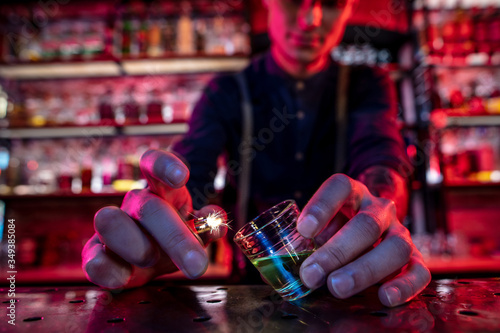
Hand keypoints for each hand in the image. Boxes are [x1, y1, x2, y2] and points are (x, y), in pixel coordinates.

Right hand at [82, 149, 226, 288]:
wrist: (145, 263)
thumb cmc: (171, 239)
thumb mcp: (195, 231)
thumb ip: (208, 226)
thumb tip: (216, 226)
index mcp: (160, 191)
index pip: (154, 165)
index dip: (165, 165)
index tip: (182, 177)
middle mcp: (134, 204)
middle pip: (148, 207)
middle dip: (175, 238)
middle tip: (197, 264)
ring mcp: (111, 228)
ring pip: (110, 222)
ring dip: (136, 246)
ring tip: (152, 261)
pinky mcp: (94, 254)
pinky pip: (93, 259)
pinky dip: (108, 270)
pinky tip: (124, 277)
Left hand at [297, 174, 429, 306]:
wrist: (373, 228)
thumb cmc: (338, 227)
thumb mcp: (322, 223)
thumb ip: (310, 237)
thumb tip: (296, 260)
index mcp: (353, 193)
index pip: (339, 187)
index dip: (321, 207)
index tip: (303, 230)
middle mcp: (380, 209)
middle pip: (365, 225)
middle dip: (336, 252)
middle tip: (311, 274)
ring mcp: (400, 232)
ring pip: (395, 247)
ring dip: (364, 270)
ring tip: (337, 287)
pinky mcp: (416, 258)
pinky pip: (419, 271)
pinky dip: (404, 286)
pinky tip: (384, 297)